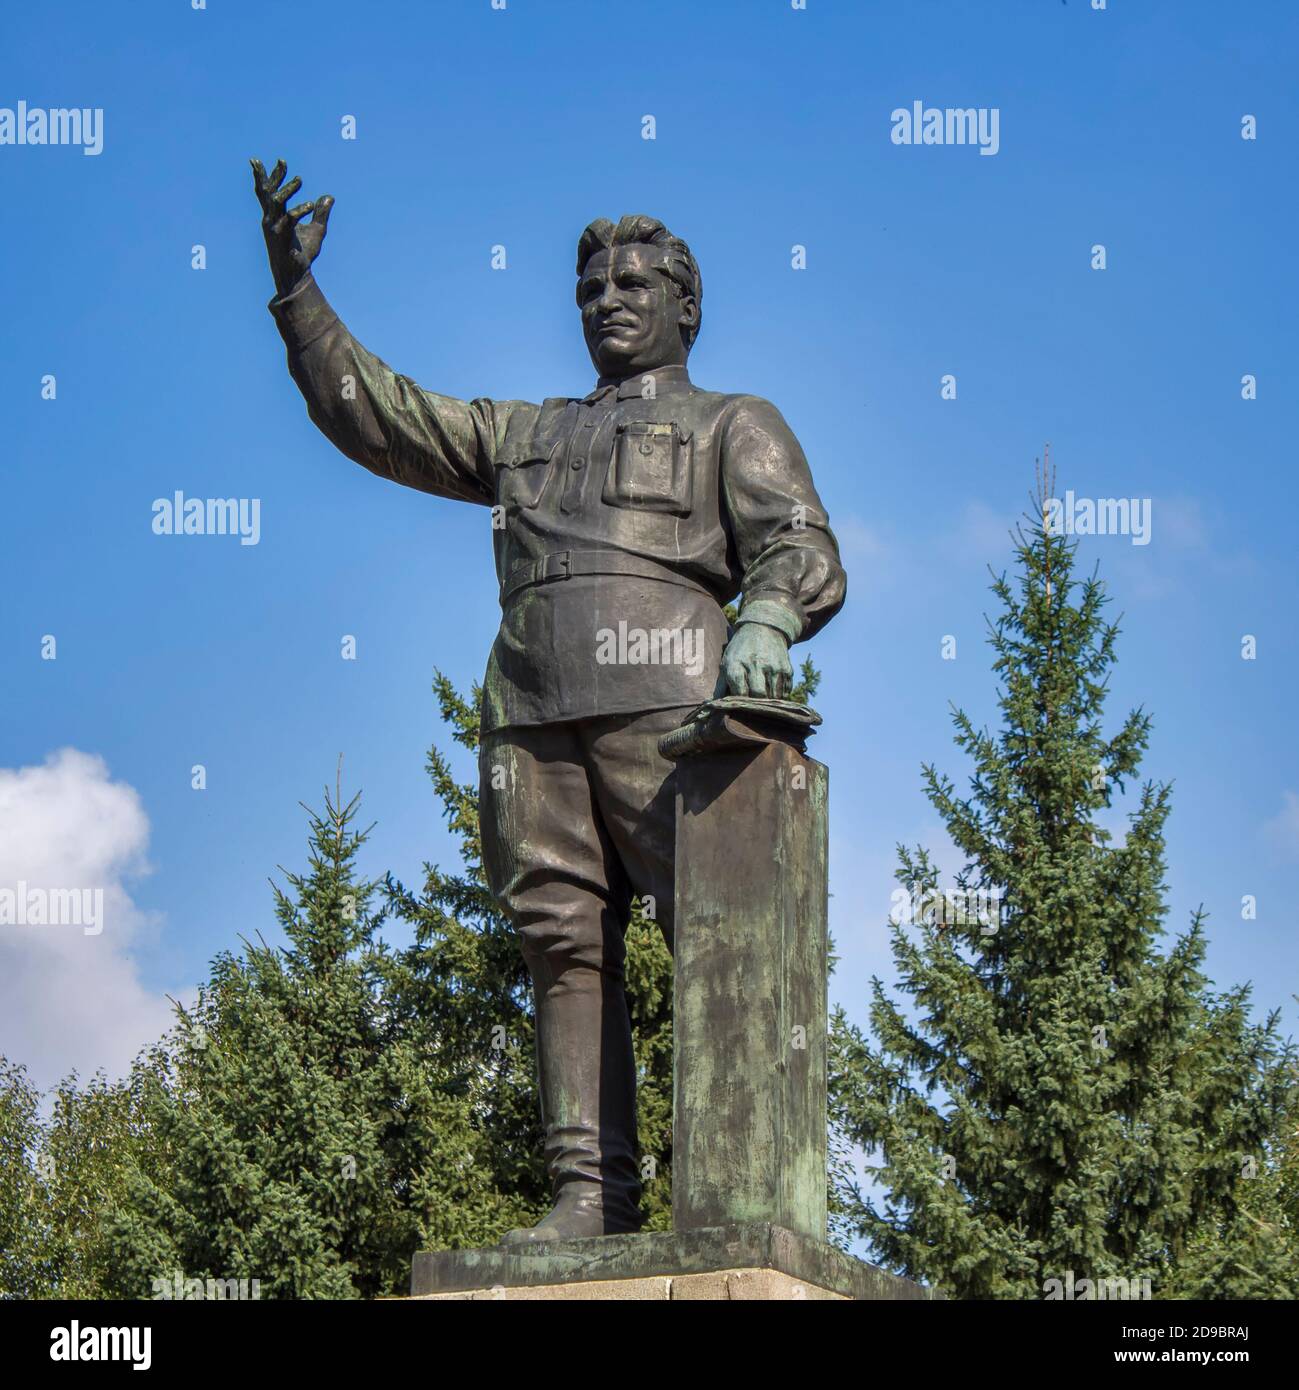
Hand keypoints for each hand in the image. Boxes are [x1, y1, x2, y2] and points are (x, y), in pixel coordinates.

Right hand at [250, 158, 333, 296]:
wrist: (297, 275)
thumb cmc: (303, 254)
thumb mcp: (316, 230)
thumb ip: (321, 213)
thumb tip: (329, 197)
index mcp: (274, 216)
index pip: (268, 192)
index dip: (269, 176)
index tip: (278, 161)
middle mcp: (270, 220)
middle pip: (266, 192)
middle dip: (273, 176)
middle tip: (283, 161)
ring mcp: (274, 229)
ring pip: (275, 202)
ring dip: (287, 189)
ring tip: (300, 180)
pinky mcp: (282, 238)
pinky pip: (288, 219)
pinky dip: (298, 210)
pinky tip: (310, 205)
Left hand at [722, 622, 791, 697]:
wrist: (764, 628)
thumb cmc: (740, 650)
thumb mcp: (726, 662)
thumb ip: (720, 686)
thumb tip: (713, 706)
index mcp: (736, 664)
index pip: (740, 693)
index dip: (741, 702)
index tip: (741, 704)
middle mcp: (756, 664)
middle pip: (758, 695)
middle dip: (756, 702)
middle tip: (754, 703)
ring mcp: (773, 666)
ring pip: (774, 695)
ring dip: (769, 700)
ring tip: (763, 698)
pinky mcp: (787, 668)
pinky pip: (786, 691)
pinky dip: (780, 695)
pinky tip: (773, 691)